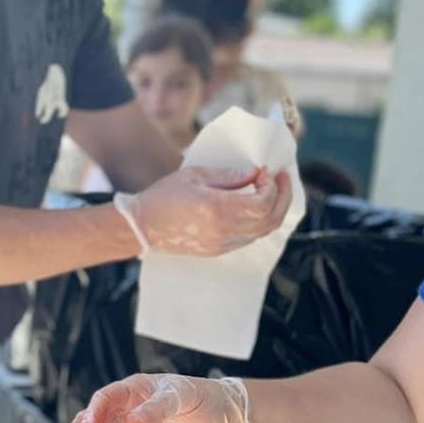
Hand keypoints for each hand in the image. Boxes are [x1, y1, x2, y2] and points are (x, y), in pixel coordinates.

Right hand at [118, 164, 291, 256]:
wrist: (142, 228)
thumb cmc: (163, 196)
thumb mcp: (195, 175)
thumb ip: (229, 175)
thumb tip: (255, 173)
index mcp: (217, 210)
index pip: (263, 203)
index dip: (272, 186)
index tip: (266, 171)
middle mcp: (223, 231)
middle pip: (271, 221)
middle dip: (282, 197)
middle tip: (280, 179)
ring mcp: (221, 245)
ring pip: (262, 232)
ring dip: (272, 210)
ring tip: (268, 190)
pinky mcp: (218, 251)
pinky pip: (249, 237)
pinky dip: (258, 221)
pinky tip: (252, 205)